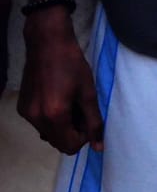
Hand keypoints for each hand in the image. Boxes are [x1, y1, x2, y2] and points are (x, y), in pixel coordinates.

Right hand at [19, 13, 101, 154]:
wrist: (48, 45)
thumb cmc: (72, 65)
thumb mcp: (89, 93)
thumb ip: (94, 122)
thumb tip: (99, 147)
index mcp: (54, 116)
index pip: (69, 146)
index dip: (84, 138)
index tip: (89, 120)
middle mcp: (36, 119)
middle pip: (57, 143)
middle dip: (73, 132)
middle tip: (82, 110)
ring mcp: (26, 114)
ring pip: (48, 134)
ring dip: (62, 126)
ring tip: (71, 103)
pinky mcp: (22, 108)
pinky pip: (39, 124)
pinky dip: (51, 119)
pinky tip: (59, 100)